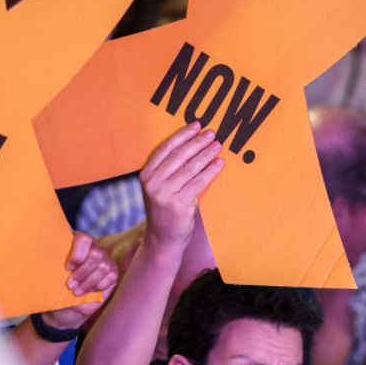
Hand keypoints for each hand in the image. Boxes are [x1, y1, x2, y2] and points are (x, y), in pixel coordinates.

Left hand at [40, 232, 118, 330]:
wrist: (69, 302)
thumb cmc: (58, 285)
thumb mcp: (53, 276)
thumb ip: (54, 269)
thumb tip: (48, 265)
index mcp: (77, 243)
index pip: (83, 239)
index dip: (77, 254)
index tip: (67, 268)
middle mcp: (93, 247)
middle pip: (95, 254)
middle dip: (83, 272)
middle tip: (70, 284)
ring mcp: (104, 259)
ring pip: (103, 266)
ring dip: (89, 282)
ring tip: (76, 291)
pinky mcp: (112, 271)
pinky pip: (111, 276)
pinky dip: (98, 286)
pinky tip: (88, 292)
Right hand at [140, 123, 223, 248]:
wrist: (163, 238)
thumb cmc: (165, 208)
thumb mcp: (159, 186)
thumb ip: (169, 168)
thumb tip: (193, 143)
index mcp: (146, 174)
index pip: (165, 148)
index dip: (182, 135)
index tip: (196, 125)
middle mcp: (152, 183)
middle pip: (179, 156)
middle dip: (197, 143)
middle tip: (212, 134)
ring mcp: (164, 194)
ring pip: (190, 168)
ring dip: (206, 155)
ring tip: (218, 146)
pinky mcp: (178, 204)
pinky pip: (198, 182)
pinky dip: (210, 171)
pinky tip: (219, 164)